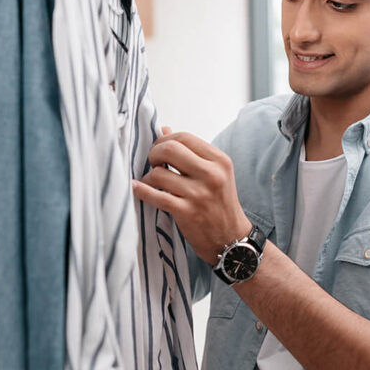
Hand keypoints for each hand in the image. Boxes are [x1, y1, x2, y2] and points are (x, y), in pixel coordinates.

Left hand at [132, 126, 251, 265]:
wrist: (231, 240)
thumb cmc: (220, 204)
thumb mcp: (214, 174)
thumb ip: (191, 152)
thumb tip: (164, 130)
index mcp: (219, 161)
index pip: (184, 137)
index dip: (165, 140)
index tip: (159, 149)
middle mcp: (212, 175)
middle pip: (170, 149)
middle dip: (154, 153)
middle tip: (153, 163)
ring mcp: (200, 194)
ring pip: (159, 173)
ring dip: (149, 177)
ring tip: (151, 182)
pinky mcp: (187, 212)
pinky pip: (156, 196)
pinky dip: (142, 190)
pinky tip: (137, 188)